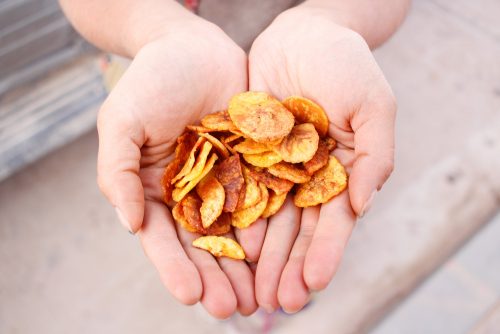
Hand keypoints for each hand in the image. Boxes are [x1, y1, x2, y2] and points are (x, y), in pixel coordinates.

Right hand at [97, 20, 256, 317]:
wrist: (193, 46)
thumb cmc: (152, 80)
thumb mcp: (122, 121)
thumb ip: (117, 172)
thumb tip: (130, 225)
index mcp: (156, 189)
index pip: (164, 238)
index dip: (175, 268)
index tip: (190, 296)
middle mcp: (192, 192)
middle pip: (204, 244)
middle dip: (216, 277)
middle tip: (232, 309)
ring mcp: (225, 181)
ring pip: (237, 231)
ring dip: (246, 266)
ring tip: (258, 298)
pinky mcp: (255, 165)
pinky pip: (265, 200)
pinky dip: (271, 228)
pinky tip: (280, 254)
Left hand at [248, 7, 395, 312]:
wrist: (303, 33)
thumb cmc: (345, 64)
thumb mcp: (373, 104)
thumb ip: (376, 154)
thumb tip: (363, 205)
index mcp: (341, 171)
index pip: (333, 221)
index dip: (325, 253)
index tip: (314, 283)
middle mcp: (307, 176)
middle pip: (297, 229)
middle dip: (288, 266)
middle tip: (277, 302)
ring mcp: (276, 167)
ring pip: (267, 217)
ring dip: (261, 255)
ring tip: (250, 289)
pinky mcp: (247, 153)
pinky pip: (240, 189)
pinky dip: (236, 217)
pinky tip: (229, 245)